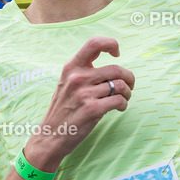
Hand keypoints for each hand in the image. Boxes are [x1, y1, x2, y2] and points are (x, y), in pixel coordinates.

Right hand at [26, 37, 134, 170]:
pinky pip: (119, 100)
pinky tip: (118, 108)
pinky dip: (123, 104)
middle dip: (129, 77)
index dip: (111, 44)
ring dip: (127, 93)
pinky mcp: (92, 109)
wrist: (51, 136)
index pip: (94, 43)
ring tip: (123, 99)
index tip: (116, 54)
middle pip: (116, 68)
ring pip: (120, 85)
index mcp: (71, 68)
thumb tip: (110, 64)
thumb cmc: (63, 109)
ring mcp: (84, 94)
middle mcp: (77, 78)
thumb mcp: (66, 84)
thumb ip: (83, 71)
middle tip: (129, 86)